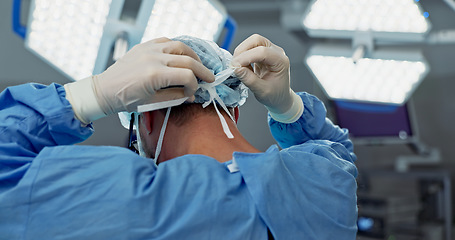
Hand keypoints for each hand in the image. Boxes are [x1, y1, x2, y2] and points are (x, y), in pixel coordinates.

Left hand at [94, 37, 214, 113]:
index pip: (187, 76)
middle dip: (202, 70)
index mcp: (155, 75)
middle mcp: (154, 58)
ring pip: (180, 46)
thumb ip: (175, 97)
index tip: (192, 93)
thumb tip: (191, 95)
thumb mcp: (153, 102)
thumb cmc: (127, 99)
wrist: (105, 90)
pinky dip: (177, 47)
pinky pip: (166, 41)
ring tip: (198, 65)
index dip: (195, 85)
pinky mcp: (144, 45)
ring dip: (193, 56)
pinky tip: (181, 55)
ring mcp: (149, 49)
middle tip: (210, 78)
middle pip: (188, 60)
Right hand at [231, 34, 292, 113]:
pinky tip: (242, 67)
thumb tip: (236, 69)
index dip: (246, 57)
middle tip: (234, 65)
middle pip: (256, 40)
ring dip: (241, 52)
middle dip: (242, 51)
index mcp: (281, 61)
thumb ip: (250, 80)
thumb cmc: (275, 95)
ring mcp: (269, 50)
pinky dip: (242, 55)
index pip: (262, 52)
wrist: (280, 97)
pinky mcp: (262, 52)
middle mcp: (276, 52)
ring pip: (252, 42)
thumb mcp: (262, 92)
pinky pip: (249, 48)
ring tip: (237, 67)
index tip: (235, 67)